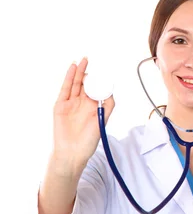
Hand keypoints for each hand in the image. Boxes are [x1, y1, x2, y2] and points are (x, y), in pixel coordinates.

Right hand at [52, 57, 114, 174]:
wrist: (72, 153)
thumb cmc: (88, 141)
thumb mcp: (102, 121)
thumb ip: (107, 105)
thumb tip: (110, 90)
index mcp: (93, 106)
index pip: (96, 88)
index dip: (99, 79)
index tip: (104, 70)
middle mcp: (82, 103)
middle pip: (85, 84)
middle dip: (89, 72)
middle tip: (92, 60)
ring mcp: (71, 103)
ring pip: (75, 84)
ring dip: (80, 71)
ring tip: (84, 60)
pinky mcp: (61, 105)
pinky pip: (65, 88)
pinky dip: (69, 77)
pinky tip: (73, 68)